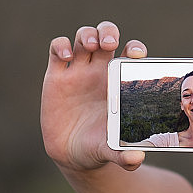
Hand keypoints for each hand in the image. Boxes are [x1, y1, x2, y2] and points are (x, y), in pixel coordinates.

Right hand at [41, 21, 147, 172]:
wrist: (72, 153)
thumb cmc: (99, 146)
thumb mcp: (110, 150)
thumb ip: (123, 154)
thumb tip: (135, 160)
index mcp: (119, 81)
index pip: (130, 52)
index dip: (135, 47)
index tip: (136, 54)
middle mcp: (100, 71)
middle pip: (106, 36)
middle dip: (109, 32)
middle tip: (110, 44)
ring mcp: (78, 71)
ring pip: (84, 37)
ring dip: (88, 34)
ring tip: (91, 46)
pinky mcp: (56, 76)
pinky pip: (57, 49)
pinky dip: (61, 45)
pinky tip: (66, 57)